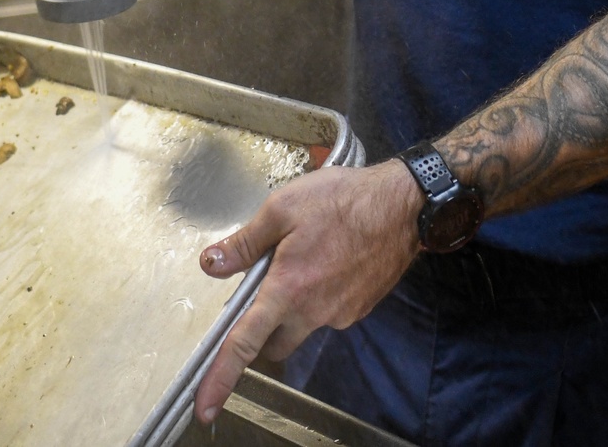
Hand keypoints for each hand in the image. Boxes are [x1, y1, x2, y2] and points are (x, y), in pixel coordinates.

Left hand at [195, 160, 422, 423]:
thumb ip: (245, 242)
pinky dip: (321, 294)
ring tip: (306, 257)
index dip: (221, 377)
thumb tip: (211, 264)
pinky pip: (328, 312)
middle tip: (264, 288)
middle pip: (274, 343)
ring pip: (303, 325)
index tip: (205, 407)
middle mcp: (313, 312)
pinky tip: (331, 258)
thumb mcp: (283, 207)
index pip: (245, 344)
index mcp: (287, 289)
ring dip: (295, 306)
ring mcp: (340, 314)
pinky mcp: (359, 309)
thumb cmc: (342, 200)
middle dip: (262, 330)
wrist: (402, 206)